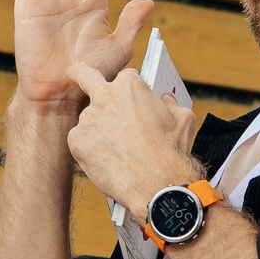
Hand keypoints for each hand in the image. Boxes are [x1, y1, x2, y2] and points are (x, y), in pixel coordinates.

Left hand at [66, 64, 200, 214]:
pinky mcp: (77, 141)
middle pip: (85, 77)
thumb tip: (165, 99)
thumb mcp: (182, 118)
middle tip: (78, 74)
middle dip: (81, 74)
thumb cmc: (171, 151)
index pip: (125, 77)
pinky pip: (81, 141)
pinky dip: (91, 149)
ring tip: (117, 150)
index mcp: (129, 85)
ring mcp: (87, 119)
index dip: (130, 90)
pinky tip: (107, 159)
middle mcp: (104, 96)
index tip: (131, 100)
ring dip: (98, 128)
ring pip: (89, 119)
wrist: (156, 184)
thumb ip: (170, 102)